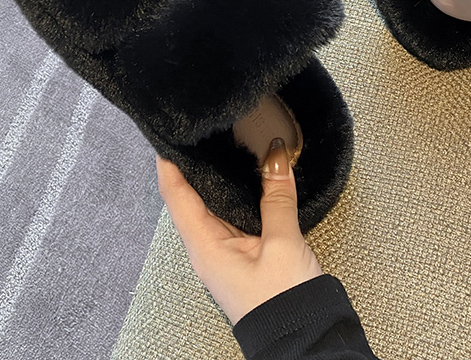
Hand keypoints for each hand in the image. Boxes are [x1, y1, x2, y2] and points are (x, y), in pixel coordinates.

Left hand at [156, 138, 322, 323]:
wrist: (304, 341)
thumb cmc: (284, 303)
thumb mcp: (282, 243)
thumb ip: (277, 197)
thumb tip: (275, 157)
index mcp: (205, 248)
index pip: (176, 196)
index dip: (168, 165)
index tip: (167, 135)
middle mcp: (208, 250)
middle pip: (190, 198)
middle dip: (191, 165)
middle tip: (197, 132)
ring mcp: (225, 254)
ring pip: (212, 207)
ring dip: (215, 179)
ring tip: (220, 146)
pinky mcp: (243, 256)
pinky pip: (232, 217)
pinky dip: (236, 195)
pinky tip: (246, 180)